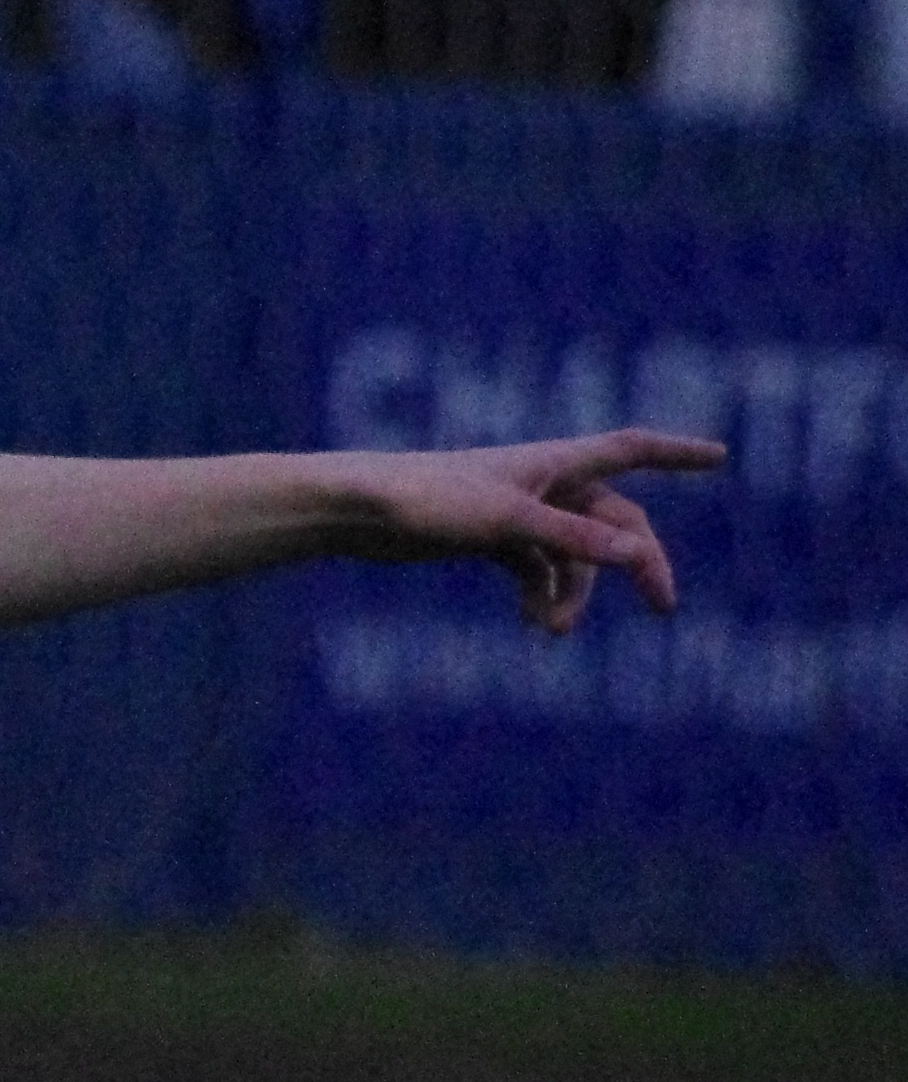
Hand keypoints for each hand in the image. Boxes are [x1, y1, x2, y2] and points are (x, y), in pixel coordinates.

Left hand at [337, 428, 725, 634]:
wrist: (361, 511)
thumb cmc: (431, 501)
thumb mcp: (510, 523)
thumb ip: (574, 540)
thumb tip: (638, 555)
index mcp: (556, 461)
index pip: (632, 449)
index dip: (678, 453)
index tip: (721, 456)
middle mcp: (543, 483)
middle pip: (612, 520)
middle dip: (637, 562)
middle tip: (664, 606)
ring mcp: (516, 512)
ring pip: (571, 554)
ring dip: (572, 593)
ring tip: (550, 632)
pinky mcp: (488, 539)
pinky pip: (535, 569)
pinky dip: (540, 594)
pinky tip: (533, 623)